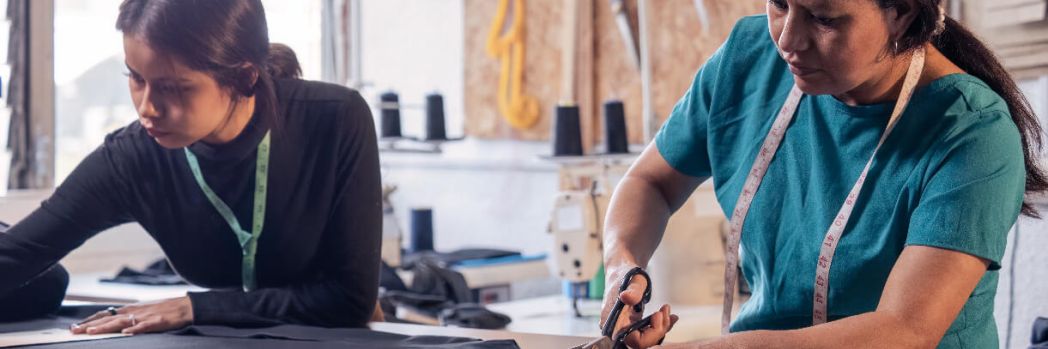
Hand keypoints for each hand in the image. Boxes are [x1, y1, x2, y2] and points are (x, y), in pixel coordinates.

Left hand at [70, 296, 193, 334]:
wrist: (185, 307)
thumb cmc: (164, 310)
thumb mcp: (143, 311)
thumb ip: (128, 316)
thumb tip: (113, 323)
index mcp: (130, 309)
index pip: (105, 314)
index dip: (89, 320)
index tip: (74, 327)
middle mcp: (134, 311)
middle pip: (108, 318)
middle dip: (90, 325)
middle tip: (74, 331)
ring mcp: (145, 316)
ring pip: (121, 322)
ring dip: (105, 327)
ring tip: (91, 332)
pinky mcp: (157, 321)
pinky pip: (144, 326)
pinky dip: (135, 329)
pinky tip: (126, 333)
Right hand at [599, 266, 678, 348]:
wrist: (622, 270)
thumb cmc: (626, 274)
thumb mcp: (632, 281)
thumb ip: (632, 291)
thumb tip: (626, 297)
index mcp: (613, 322)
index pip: (633, 340)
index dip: (649, 334)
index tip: (656, 315)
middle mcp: (617, 329)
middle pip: (642, 342)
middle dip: (658, 329)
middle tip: (666, 311)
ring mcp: (625, 328)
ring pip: (647, 339)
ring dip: (661, 326)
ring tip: (667, 311)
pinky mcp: (632, 325)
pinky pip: (648, 332)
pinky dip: (660, 325)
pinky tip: (669, 316)